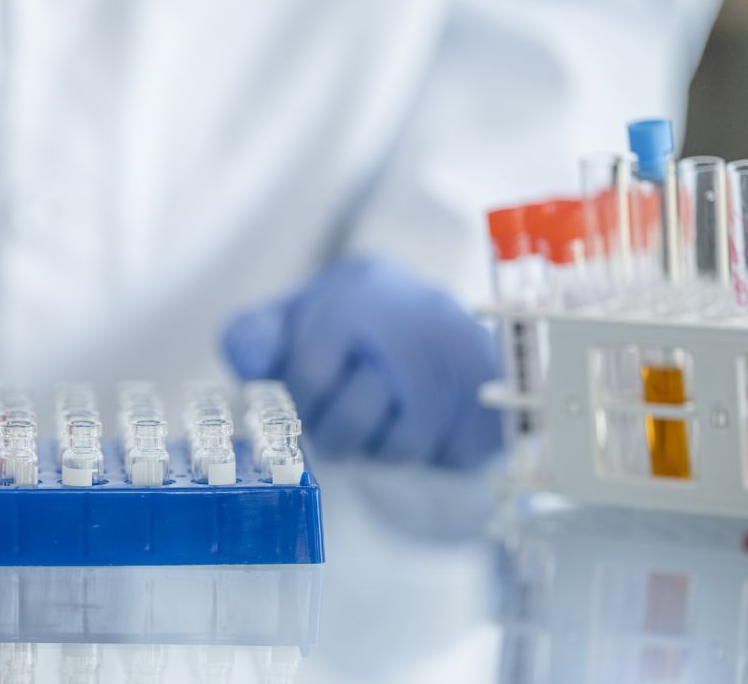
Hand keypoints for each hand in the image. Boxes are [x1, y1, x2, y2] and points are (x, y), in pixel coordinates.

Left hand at [222, 257, 500, 467]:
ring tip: (384, 423)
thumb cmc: (341, 326)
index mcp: (354, 293)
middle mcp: (415, 314)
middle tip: (342, 425)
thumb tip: (250, 365)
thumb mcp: (288, 320)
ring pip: (404, 444)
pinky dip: (434, 455)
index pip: (308, 376)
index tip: (306, 402)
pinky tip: (428, 427)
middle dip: (337, 435)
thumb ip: (251, 338)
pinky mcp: (496, 389)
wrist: (420, 314)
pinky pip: (456, 453)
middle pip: (354, 419)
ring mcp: (464, 350)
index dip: (300, 405)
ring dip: (384, 449)